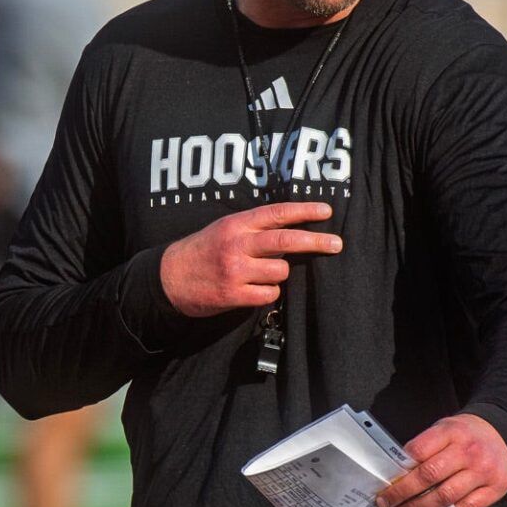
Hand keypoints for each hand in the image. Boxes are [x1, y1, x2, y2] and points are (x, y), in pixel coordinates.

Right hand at [159, 201, 340, 316]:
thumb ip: (253, 228)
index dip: (304, 211)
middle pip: (285, 241)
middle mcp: (237, 245)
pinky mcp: (233, 294)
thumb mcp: (224, 228)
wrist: (168, 278)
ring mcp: (235, 270)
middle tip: (337, 244)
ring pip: (281, 271)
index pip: (276, 213)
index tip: (326, 211)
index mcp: (236, 224)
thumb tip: (291, 231)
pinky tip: (253, 290)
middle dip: (316, 242)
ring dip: (279, 274)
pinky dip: (268, 293)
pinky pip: (269, 294)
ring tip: (261, 274)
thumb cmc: (202, 251)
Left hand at [374, 413, 506, 506]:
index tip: (385, 481)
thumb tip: (398, 475)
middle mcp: (469, 451)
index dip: (400, 468)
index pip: (420, 450)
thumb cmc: (465, 435)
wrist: (503, 434)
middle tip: (385, 503)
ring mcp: (484, 471)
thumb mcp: (445, 428)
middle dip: (402, 492)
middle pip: (429, 475)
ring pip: (446, 496)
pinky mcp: (495, 489)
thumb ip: (425, 447)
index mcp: (452, 431)